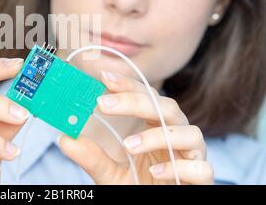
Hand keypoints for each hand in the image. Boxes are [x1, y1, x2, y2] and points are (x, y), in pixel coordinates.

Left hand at [57, 71, 213, 184]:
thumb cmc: (137, 186)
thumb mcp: (109, 173)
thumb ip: (91, 157)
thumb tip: (64, 139)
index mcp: (156, 127)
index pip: (147, 97)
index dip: (128, 85)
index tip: (104, 78)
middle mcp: (177, 136)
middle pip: (167, 107)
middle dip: (136, 102)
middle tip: (103, 104)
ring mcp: (192, 157)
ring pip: (190, 133)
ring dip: (157, 137)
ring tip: (128, 146)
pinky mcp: (201, 180)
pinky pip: (200, 169)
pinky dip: (178, 168)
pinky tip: (155, 173)